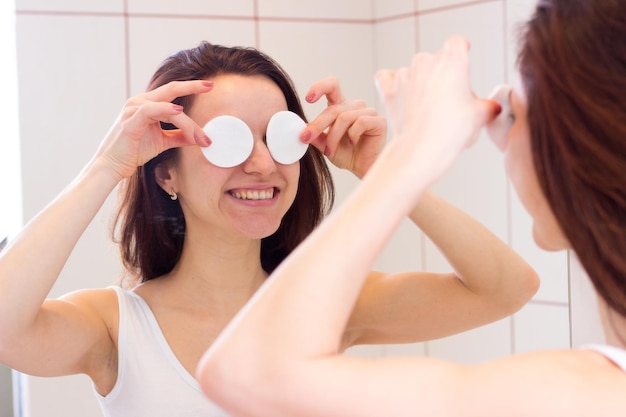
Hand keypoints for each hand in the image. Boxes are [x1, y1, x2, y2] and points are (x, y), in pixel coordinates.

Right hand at [93, 80, 213, 179]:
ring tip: (200, 137)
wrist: (113, 166)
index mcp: (148, 104)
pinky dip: (166, 109)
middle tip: (211, 85)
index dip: (191, 88)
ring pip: (167, 106)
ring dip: (187, 122)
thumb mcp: (163, 141)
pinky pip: (150, 110)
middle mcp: (140, 102)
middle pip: (170, 88)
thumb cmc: (134, 151)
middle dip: (192, 86)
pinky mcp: (130, 121)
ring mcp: (133, 109)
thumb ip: (180, 136)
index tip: (210, 86)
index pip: (172, 91)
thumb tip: (200, 137)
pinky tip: (179, 111)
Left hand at [301, 77, 386, 178]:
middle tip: (306, 138)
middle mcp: (355, 106)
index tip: (308, 99)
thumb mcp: (325, 145)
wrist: (363, 169)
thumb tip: (301, 128)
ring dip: (333, 136)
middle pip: (333, 109)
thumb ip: (315, 136)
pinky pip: (360, 122)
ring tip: (330, 151)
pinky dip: (352, 135)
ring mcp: (369, 112)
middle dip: (317, 125)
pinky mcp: (379, 121)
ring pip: (344, 117)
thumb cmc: (347, 155)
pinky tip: (353, 144)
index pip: (332, 87)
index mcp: (342, 107)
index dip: (320, 87)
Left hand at [375, 36, 499, 178]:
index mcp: (452, 59)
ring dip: (420, 83)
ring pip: (414, 71)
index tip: (463, 62)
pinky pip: (385, 78)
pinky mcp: (389, 90)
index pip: (458, 43)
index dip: (461, 52)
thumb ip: (487, 106)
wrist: (423, 148)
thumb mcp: (480, 116)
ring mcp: (405, 74)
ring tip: (427, 107)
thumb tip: (491, 108)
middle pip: (436, 60)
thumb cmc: (453, 130)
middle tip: (450, 101)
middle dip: (443, 76)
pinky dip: (391, 84)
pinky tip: (399, 93)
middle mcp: (426, 61)